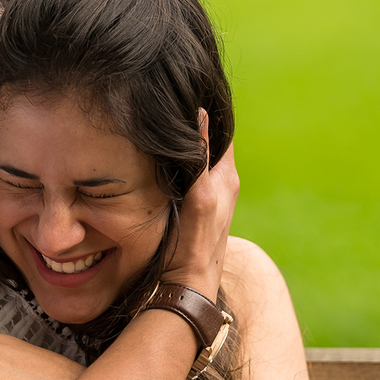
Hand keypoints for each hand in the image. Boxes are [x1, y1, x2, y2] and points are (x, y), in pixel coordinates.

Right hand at [160, 109, 238, 299]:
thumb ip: (199, 159)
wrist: (185, 285)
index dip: (207, 112)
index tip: (185, 94)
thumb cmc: (194, 245)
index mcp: (226, 176)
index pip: (221, 131)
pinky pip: (183, 176)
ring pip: (193, 160)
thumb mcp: (200, 196)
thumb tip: (200, 116)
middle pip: (205, 143)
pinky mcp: (191, 207)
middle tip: (162, 107)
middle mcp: (219, 183)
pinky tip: (152, 160)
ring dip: (178, 146)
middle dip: (188, 126)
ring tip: (155, 127)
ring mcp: (205, 196)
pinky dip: (172, 165)